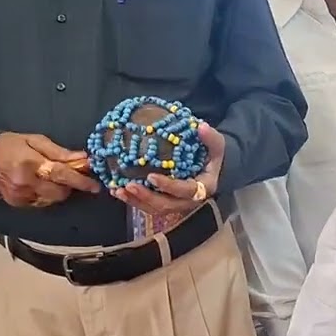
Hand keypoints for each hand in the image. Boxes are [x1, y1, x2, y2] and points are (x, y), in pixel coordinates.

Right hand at [0, 132, 100, 207]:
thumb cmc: (11, 145)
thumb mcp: (34, 140)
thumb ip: (59, 152)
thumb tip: (83, 158)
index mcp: (30, 163)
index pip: (60, 174)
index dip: (80, 180)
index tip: (95, 185)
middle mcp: (25, 183)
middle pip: (59, 192)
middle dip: (70, 185)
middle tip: (71, 175)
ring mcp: (21, 196)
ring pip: (52, 199)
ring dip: (58, 190)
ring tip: (51, 177)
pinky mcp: (18, 204)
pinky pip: (42, 202)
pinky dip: (47, 194)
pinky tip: (40, 184)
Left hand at [112, 121, 226, 218]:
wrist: (210, 168)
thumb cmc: (211, 156)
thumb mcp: (217, 145)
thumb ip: (211, 138)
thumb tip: (201, 127)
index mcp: (203, 188)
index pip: (186, 191)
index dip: (169, 186)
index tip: (151, 176)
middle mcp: (189, 201)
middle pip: (167, 205)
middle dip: (147, 197)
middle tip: (128, 186)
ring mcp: (176, 204)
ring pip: (155, 208)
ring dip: (136, 201)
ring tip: (119, 191)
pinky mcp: (165, 202)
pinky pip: (148, 206)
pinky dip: (133, 200)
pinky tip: (118, 192)